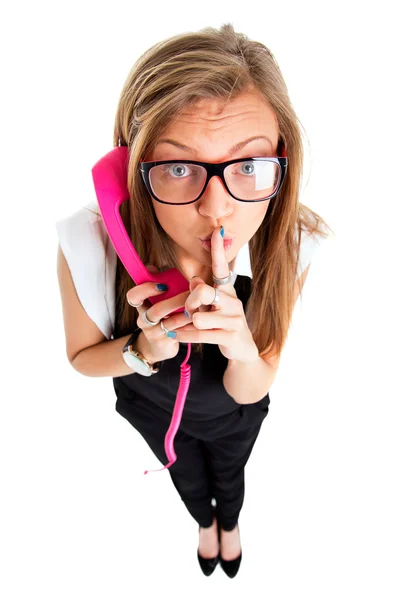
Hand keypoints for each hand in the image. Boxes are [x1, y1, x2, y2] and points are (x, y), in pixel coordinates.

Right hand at [126, 265, 192, 363]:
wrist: (160, 345)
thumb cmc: (163, 315)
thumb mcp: (158, 298)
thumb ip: (157, 281)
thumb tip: (151, 266)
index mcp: (141, 305)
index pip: (133, 296)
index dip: (146, 289)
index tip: (163, 286)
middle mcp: (144, 320)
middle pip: (155, 311)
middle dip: (175, 301)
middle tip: (190, 294)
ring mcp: (154, 333)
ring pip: (170, 323)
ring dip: (186, 313)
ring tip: (199, 306)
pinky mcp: (165, 343)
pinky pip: (179, 333)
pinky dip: (190, 325)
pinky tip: (199, 318)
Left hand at [176, 226, 258, 362]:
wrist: (241, 348)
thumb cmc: (221, 321)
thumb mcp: (211, 305)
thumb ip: (201, 291)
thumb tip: (193, 279)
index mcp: (226, 289)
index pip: (221, 266)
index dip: (218, 249)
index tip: (218, 229)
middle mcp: (232, 301)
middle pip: (202, 292)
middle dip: (189, 302)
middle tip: (187, 311)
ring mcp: (233, 319)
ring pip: (198, 317)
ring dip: (188, 324)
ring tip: (191, 327)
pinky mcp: (230, 336)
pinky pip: (200, 334)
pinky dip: (185, 336)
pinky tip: (179, 335)